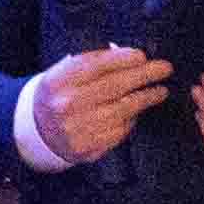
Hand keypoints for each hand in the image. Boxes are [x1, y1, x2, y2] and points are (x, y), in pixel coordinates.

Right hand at [35, 43, 177, 159]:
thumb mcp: (65, 72)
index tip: (142, 55)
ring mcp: (78, 128)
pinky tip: (137, 112)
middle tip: (165, 68)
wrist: (38, 129)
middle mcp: (68, 104)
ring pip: (122, 110)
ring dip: (146, 98)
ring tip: (160, 91)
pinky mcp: (88, 147)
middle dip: (144, 75)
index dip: (123, 59)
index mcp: (60, 81)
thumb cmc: (60, 93)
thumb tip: (131, 56)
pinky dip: (131, 120)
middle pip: (114, 86)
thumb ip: (93, 62)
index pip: (97, 66)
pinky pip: (118, 131)